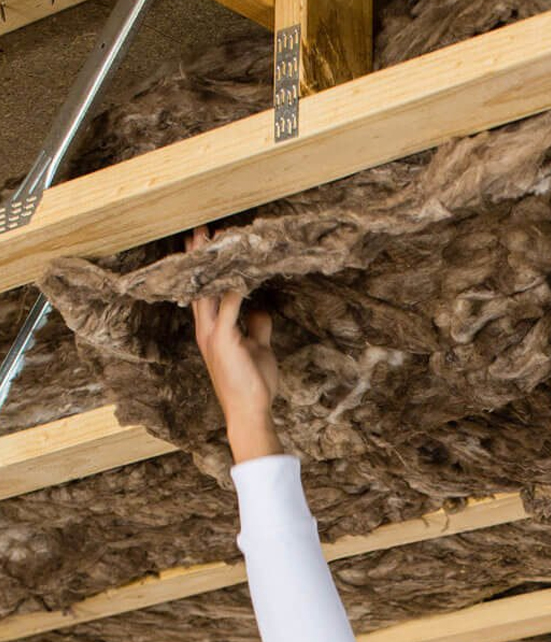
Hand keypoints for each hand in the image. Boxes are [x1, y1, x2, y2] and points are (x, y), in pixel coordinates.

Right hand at [189, 226, 282, 462]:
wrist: (249, 411)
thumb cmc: (253, 383)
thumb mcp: (258, 348)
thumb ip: (256, 326)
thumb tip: (260, 308)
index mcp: (213, 331)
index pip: (205, 293)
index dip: (205, 269)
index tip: (206, 245)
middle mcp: (207, 329)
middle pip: (199, 285)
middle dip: (199, 257)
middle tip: (198, 230)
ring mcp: (213, 334)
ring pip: (208, 289)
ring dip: (211, 263)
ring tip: (212, 237)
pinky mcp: (223, 339)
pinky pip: (229, 304)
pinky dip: (234, 284)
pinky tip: (239, 266)